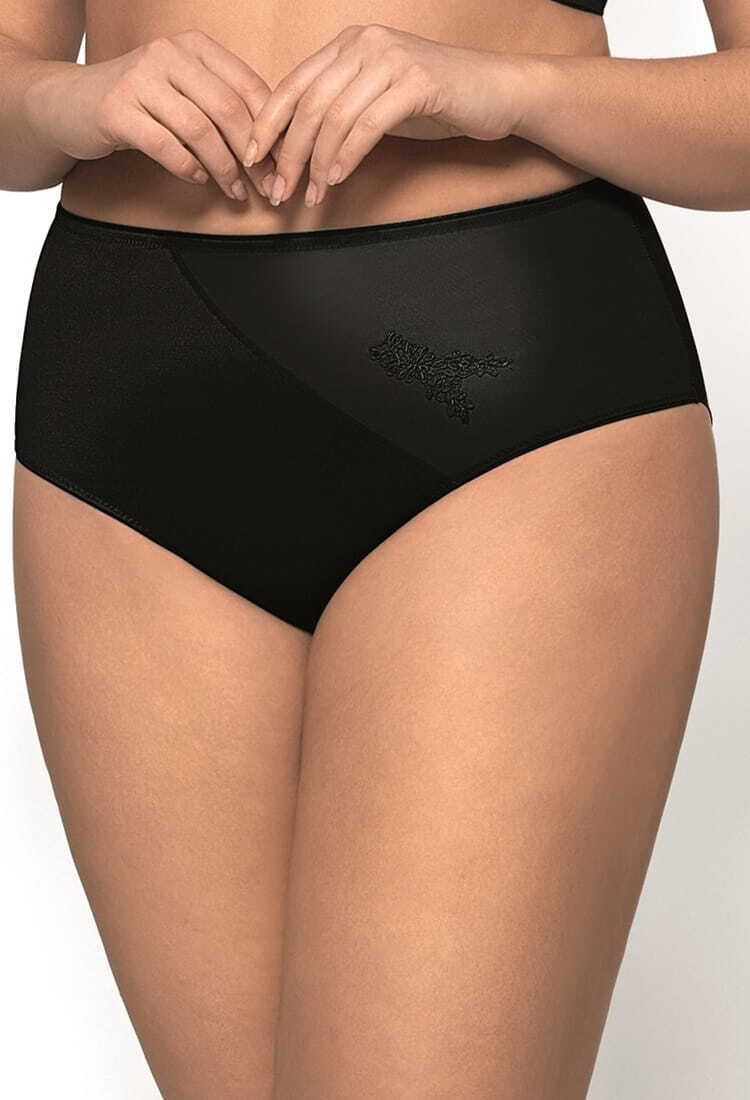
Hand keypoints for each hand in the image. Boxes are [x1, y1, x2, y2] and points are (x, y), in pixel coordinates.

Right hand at [25, 29, 280, 200]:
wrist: (69, 102)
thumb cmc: (139, 104)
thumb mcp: (184, 93)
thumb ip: (223, 107)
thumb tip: (276, 147)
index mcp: (194, 46)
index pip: (248, 87)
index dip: (271, 130)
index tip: (282, 164)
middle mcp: (168, 54)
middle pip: (229, 110)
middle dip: (253, 156)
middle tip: (267, 186)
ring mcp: (140, 79)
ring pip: (200, 130)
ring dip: (224, 168)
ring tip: (235, 191)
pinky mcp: (117, 110)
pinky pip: (166, 145)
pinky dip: (188, 167)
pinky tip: (198, 180)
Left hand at [243, 23, 528, 206]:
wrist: (497, 92)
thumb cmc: (437, 101)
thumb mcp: (378, 99)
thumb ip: (341, 111)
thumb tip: (298, 147)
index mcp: (348, 45)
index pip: (293, 85)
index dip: (267, 125)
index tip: (252, 160)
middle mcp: (364, 44)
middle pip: (308, 105)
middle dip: (288, 154)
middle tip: (279, 191)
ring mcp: (390, 60)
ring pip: (334, 117)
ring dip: (317, 164)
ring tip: (311, 195)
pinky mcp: (415, 82)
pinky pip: (368, 125)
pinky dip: (347, 156)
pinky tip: (336, 179)